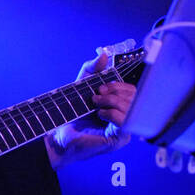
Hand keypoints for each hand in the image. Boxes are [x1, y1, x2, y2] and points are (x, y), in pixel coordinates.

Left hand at [48, 50, 136, 165]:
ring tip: (95, 104)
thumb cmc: (71, 114)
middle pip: (134, 98)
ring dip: (111, 102)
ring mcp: (125, 130)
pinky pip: (125, 121)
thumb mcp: (82, 85)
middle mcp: (127, 117)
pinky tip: (100, 115)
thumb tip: (104, 55)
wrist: (60, 136)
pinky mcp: (119, 139)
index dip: (119, 85)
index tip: (101, 87)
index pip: (133, 91)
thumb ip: (92, 69)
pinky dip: (111, 114)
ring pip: (131, 108)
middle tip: (96, 96)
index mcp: (121, 105)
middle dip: (114, 93)